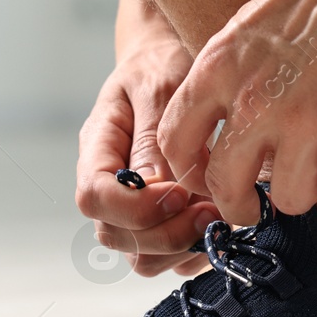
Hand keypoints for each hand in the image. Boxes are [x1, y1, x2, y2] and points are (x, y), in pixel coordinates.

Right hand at [75, 33, 220, 277]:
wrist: (174, 58)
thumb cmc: (165, 62)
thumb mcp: (161, 85)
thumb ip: (156, 136)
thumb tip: (158, 186)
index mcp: (99, 146)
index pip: (94, 195)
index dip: (134, 207)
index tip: (178, 194)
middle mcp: (110, 184)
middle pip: (115, 235)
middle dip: (165, 233)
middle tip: (212, 212)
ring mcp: (133, 206)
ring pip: (141, 256)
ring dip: (182, 247)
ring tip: (220, 217)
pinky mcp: (161, 219)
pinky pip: (170, 258)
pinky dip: (195, 251)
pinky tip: (222, 223)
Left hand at [159, 0, 316, 223]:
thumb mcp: (250, 26)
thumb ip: (236, 79)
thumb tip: (238, 133)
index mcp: (218, 69)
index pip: (175, 146)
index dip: (195, 174)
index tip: (218, 177)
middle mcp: (251, 100)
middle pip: (225, 191)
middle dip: (245, 206)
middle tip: (265, 199)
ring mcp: (303, 120)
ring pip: (291, 200)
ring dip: (313, 187)